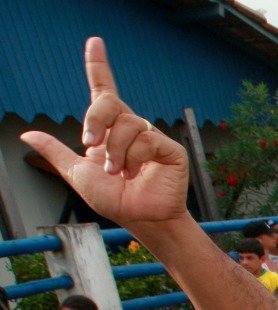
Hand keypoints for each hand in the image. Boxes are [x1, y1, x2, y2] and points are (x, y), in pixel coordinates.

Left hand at [20, 39, 190, 230]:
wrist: (139, 217)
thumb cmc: (114, 199)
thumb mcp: (77, 173)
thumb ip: (55, 152)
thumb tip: (28, 134)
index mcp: (109, 129)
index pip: (103, 90)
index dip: (98, 65)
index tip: (94, 42)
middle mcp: (130, 127)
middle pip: (110, 102)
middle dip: (95, 120)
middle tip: (90, 144)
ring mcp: (151, 137)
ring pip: (127, 124)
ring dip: (116, 152)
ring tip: (118, 173)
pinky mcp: (169, 149)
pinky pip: (146, 139)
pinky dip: (134, 158)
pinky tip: (135, 173)